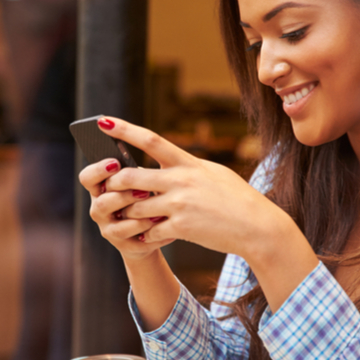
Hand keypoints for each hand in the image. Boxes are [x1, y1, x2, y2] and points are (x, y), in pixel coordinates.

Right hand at [78, 151, 174, 261]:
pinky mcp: (122, 244)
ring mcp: (108, 228)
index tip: (115, 163)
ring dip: (136, 215)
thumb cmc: (145, 197)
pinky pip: (132, 239)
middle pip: (102, 202)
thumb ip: (136, 170)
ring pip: (116, 224)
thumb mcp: (141, 180)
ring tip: (156, 210)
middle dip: (123, 195)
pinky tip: (162, 222)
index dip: (98, 170)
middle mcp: (100, 208)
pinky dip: (148, 230)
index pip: (88, 177)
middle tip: (144, 191)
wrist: (152, 232)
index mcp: (101, 188)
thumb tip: (144, 145)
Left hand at [83, 116, 293, 261]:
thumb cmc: (236, 199)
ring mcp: (180, 204)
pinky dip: (146, 236)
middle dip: (113, 183)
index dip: (124, 130)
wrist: (257, 227)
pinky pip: (151, 232)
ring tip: (128, 218)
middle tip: (107, 187)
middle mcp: (181, 180)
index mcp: (188, 163)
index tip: (102, 122)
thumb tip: (165, 162)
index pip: (151, 140)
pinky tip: (149, 237)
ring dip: (129, 214)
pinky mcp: (182, 228)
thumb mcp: (213, 174)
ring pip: (136, 208)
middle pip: (132, 177)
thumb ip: (187, 167)